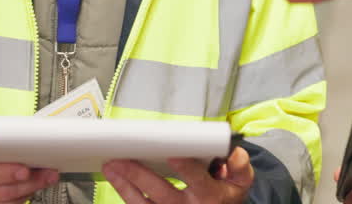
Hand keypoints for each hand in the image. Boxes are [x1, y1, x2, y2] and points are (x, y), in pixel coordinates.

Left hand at [103, 145, 252, 203]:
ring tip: (110, 167)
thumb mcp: (241, 180)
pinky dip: (126, 195)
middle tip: (121, 160)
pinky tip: (115, 180)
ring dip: (125, 187)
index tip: (173, 155)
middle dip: (140, 177)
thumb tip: (233, 155)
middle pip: (163, 194)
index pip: (198, 181)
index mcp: (210, 195)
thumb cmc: (227, 193)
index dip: (186, 169)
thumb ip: (239, 165)